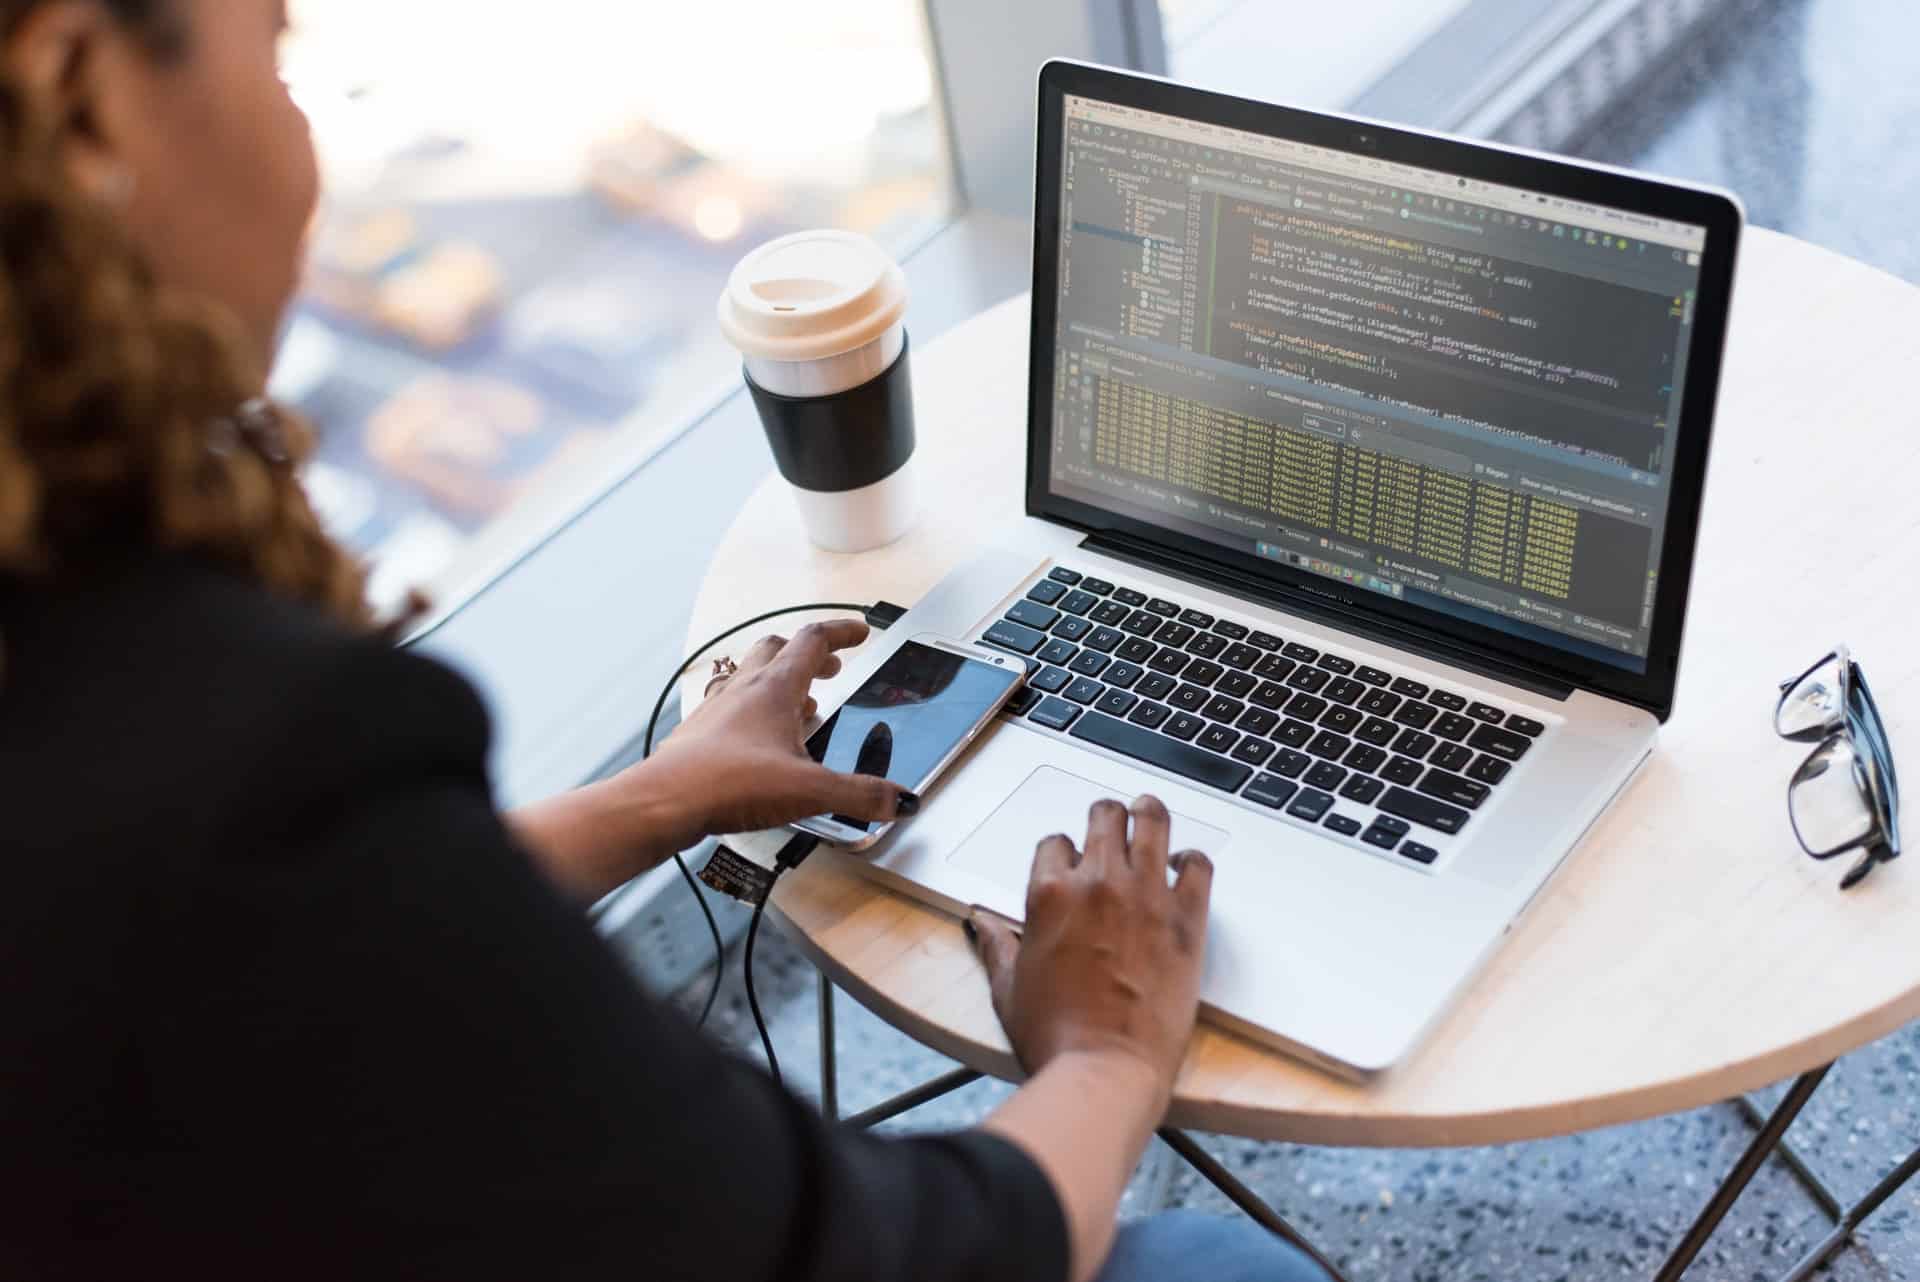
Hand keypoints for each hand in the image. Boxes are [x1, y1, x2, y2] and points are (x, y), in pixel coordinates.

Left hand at [641, 618, 912, 843]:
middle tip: (830, 667)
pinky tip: (761, 741)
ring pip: (751, 675)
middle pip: (777, 649)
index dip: (841, 632)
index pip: (814, 640)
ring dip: (780, 681)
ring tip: (802, 706)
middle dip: (808, 654)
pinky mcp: (701, 735)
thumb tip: (898, 799)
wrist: (665, 801)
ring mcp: (718, 709)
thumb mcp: (810, 790)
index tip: (859, 631)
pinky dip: (753, 712)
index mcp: (775, 688)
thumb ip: (859, 795)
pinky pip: (731, 707)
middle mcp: (744, 690)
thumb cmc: (728, 783)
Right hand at [968, 795, 1212, 1101]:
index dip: (1063, 852)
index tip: (1071, 866)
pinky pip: (1198, 866)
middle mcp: (1097, 883)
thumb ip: (995, 945)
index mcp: (1049, 894)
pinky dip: (1193, 859)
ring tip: (1149, 812)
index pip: (1055, 843)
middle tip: (1111, 823)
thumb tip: (979, 922)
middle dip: (1105, 817)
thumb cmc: (1056, 1035)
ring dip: (1149, 813)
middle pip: (1104, 817)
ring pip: (1152, 823)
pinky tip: (1186, 865)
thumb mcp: (1008, 987)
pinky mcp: (1187, 919)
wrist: (1105, 1068)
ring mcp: (1146, 896)